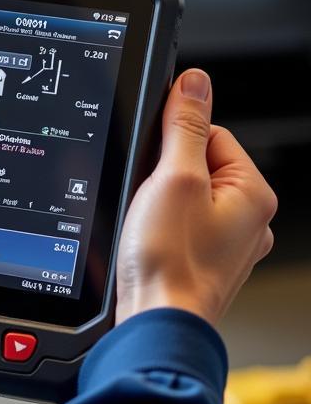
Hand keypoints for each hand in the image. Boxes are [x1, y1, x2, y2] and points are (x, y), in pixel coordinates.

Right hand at [116, 69, 276, 325]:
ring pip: (183, 198)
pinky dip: (159, 230)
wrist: (155, 321)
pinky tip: (149, 243)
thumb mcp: (173, 177)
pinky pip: (178, 226)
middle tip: (150, 202)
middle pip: (195, 166)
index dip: (173, 145)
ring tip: (149, 227)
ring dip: (159, 204)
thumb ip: (184, 126)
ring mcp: (228, 244)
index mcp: (253, 194)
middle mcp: (251, 221)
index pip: (210, 134)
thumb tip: (195, 83)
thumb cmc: (170, 260)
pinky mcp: (203, 261)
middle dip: (164, 177)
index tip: (155, 164)